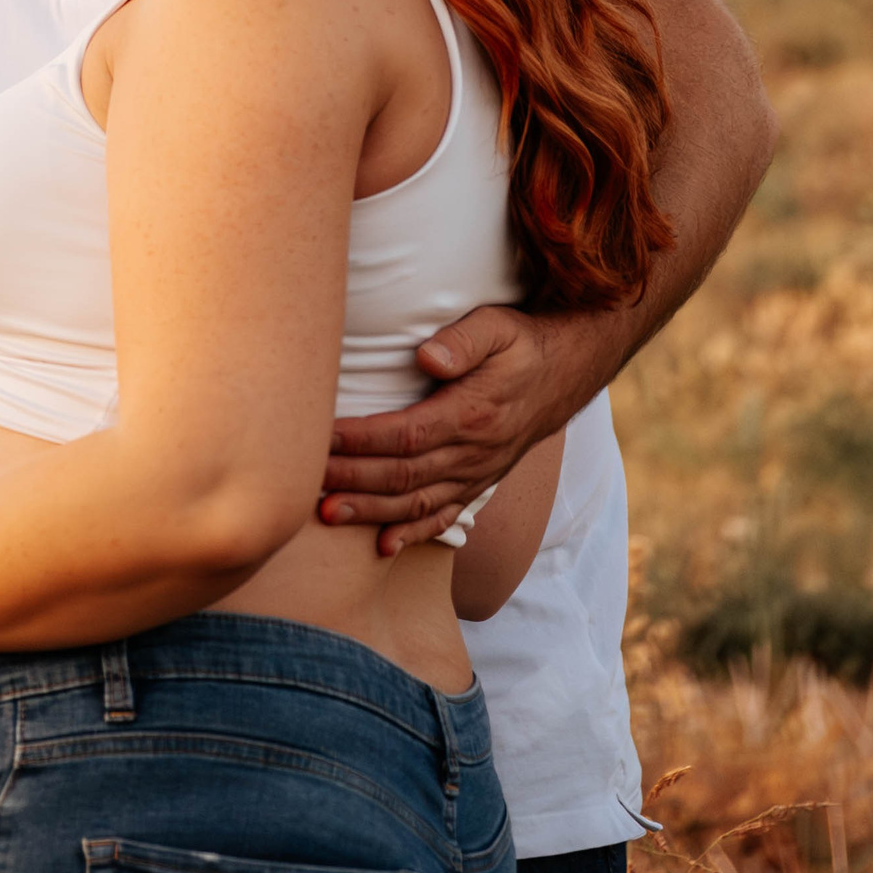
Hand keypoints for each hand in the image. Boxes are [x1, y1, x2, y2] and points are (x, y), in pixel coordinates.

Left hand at [320, 306, 593, 554]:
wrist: (565, 372)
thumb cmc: (520, 344)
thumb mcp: (497, 326)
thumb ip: (463, 341)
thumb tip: (426, 358)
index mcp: (472, 413)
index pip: (407, 434)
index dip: (362, 441)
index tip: (323, 439)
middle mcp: (474, 452)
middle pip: (403, 474)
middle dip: (352, 480)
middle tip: (307, 483)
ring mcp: (477, 473)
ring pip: (418, 501)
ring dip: (371, 511)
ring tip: (327, 515)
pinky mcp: (479, 483)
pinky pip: (445, 516)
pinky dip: (414, 534)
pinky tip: (384, 546)